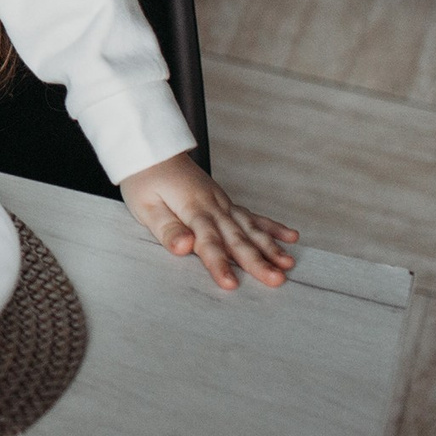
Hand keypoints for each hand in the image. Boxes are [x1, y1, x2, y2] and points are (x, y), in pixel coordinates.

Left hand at [119, 152, 298, 290]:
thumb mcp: (145, 206)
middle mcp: (213, 206)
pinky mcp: (224, 202)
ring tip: (289, 264)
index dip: (219, 264)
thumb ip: (167, 229)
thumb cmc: (144, 179)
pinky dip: (271, 226)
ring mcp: (222, 203)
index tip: (231, 285)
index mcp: (192, 209)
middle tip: (277, 280)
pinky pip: (251, 215)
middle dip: (257, 261)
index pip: (208, 242)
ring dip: (270, 246)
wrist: (152, 150)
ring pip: (250, 227)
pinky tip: (290, 237)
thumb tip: (185, 247)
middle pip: (236, 238)